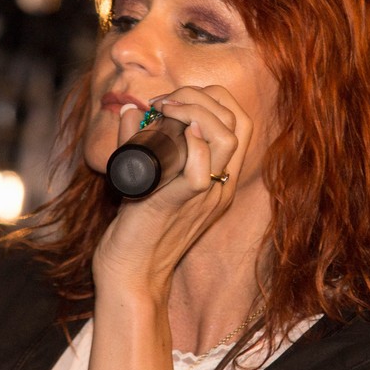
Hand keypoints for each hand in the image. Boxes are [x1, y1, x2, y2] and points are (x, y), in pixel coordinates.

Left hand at [92, 85, 252, 300]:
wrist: (132, 273)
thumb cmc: (137, 227)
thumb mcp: (146, 178)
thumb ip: (139, 143)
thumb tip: (127, 110)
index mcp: (220, 178)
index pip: (241, 123)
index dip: (215, 98)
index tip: (176, 99)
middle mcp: (220, 185)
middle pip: (238, 123)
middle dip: (203, 96)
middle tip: (165, 102)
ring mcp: (205, 195)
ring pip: (226, 138)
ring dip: (194, 110)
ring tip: (164, 110)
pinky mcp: (179, 204)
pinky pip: (199, 170)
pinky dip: (187, 143)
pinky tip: (166, 133)